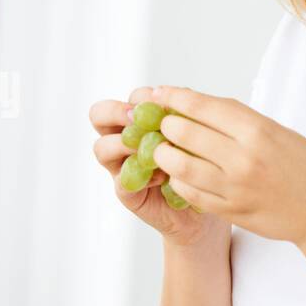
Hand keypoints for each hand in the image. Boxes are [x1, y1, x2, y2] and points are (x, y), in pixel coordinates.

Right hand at [89, 87, 228, 249]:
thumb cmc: (203, 167)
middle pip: (99, 115)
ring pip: (102, 147)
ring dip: (124, 143)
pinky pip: (121, 180)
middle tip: (136, 118)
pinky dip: (141, 176)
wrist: (207, 208)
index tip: (162, 103)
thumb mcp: (197, 137)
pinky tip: (163, 177)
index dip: (140, 97)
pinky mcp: (127, 192)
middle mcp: (126, 140)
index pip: (128, 99)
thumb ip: (184, 117)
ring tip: (152, 149)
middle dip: (116, 112)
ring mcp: (122, 165)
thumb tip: (178, 98)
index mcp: (143, 121)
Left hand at [149, 84, 305, 250]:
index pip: (203, 107)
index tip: (159, 93)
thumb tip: (196, 104)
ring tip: (165, 150)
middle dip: (167, 125)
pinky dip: (179, 182)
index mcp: (259, 131)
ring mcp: (237, 188)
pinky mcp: (233, 212)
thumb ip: (239, 121)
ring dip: (165, 155)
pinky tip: (181, 175)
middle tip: (164, 124)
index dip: (175, 98)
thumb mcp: (279, 133)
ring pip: (180, 166)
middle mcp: (245, 158)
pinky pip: (191, 194)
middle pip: (185, 133)